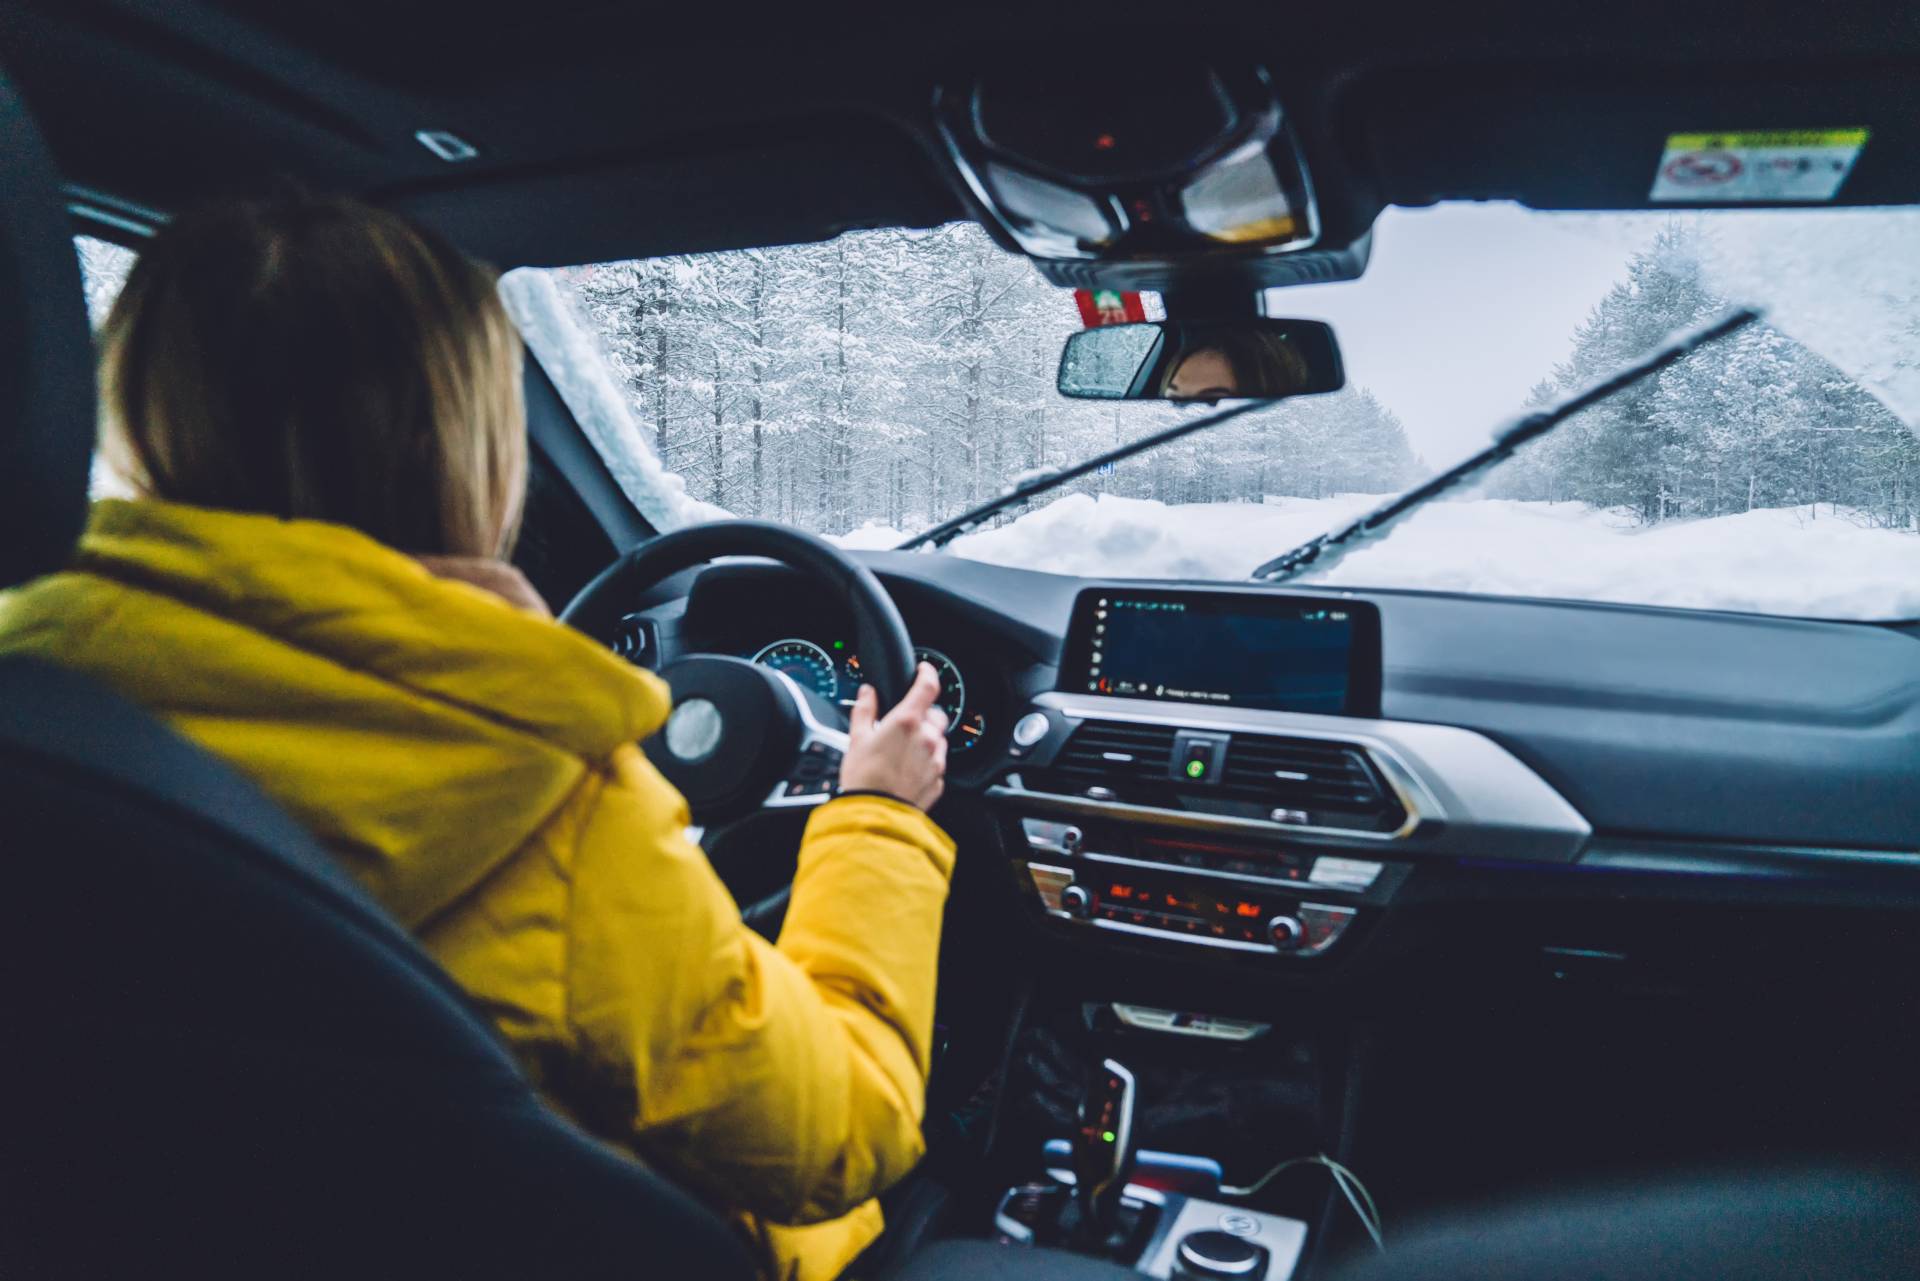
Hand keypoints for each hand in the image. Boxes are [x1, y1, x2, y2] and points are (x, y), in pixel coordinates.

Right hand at [840, 662, 948, 810]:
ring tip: (902, 753)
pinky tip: (906, 771)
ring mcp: (936, 761)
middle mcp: (928, 739)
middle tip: (904, 725)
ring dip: (926, 740)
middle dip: (924, 715)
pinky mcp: (938, 781)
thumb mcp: (856, 739)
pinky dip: (925, 763)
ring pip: (939, 740)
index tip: (924, 670)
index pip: (928, 686)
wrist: (875, 816)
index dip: (928, 673)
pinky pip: (936, 764)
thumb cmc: (864, 779)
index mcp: (907, 722)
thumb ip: (865, 710)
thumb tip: (868, 693)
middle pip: (937, 715)